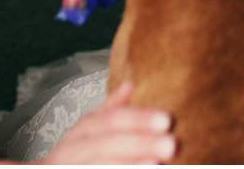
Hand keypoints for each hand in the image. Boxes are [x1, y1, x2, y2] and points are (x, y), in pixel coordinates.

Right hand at [46, 81, 175, 163]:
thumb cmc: (73, 157)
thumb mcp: (88, 130)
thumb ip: (110, 109)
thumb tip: (133, 83)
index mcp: (82, 132)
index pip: (111, 120)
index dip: (138, 119)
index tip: (166, 120)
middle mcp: (73, 152)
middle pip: (108, 145)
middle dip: (139, 144)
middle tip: (171, 144)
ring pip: (99, 166)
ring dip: (129, 166)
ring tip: (155, 164)